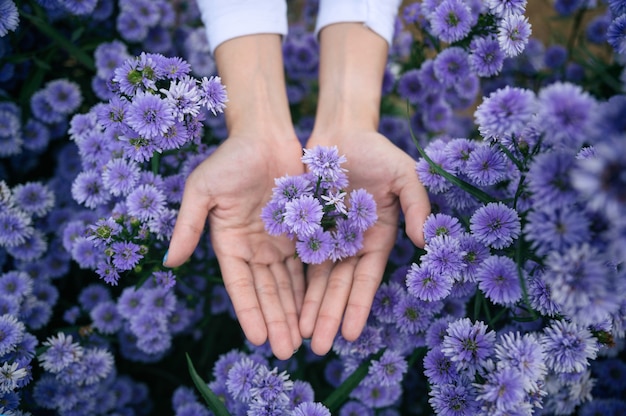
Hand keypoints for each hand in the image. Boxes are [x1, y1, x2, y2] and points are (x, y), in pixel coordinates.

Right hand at [164, 135, 305, 359]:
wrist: (266, 135)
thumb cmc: (230, 159)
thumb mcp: (202, 191)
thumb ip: (188, 226)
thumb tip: (170, 264)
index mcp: (230, 243)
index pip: (240, 285)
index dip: (249, 311)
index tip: (258, 338)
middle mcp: (254, 248)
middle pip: (267, 292)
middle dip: (276, 321)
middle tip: (286, 352)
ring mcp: (279, 241)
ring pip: (289, 284)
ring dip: (295, 312)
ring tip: (303, 341)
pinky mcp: (302, 231)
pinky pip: (308, 264)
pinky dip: (312, 286)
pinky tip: (318, 308)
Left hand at [299, 131, 430, 354]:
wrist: (339, 131)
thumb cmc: (376, 150)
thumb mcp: (405, 173)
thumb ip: (417, 203)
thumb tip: (425, 240)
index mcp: (377, 236)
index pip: (366, 278)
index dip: (359, 305)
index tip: (352, 334)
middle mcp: (352, 244)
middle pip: (339, 286)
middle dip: (329, 316)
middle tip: (317, 347)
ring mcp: (327, 238)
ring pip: (316, 280)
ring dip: (310, 308)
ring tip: (300, 337)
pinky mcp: (304, 229)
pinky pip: (297, 260)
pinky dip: (293, 283)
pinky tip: (285, 306)